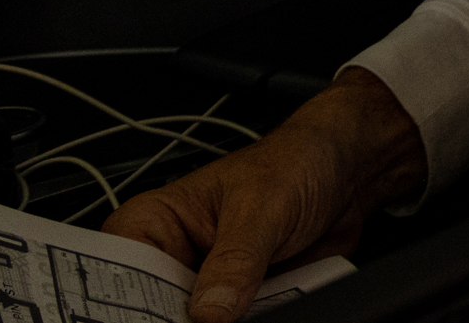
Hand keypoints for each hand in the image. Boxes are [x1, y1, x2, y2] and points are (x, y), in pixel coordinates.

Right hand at [104, 68, 427, 320]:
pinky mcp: (238, 304)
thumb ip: (235, 260)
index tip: (163, 314)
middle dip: (180, 319)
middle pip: (152, 312)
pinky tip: (265, 312)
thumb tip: (209, 312)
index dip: (129, 306)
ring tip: (249, 306)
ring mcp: (204, 286)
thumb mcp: (263, 207)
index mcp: (153, 223)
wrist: (350, 170)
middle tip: (215, 315)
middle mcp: (172, 259)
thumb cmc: (297, 161)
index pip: (118, 277)